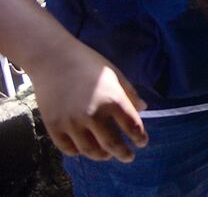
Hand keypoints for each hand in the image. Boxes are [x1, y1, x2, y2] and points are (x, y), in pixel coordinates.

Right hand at [25, 40, 147, 162]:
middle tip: (129, 157)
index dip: (139, 137)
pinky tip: (85, 149)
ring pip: (90, 150)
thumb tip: (144, 109)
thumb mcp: (115, 75)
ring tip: (107, 155)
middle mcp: (93, 115)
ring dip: (102, 155)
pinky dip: (78, 152)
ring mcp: (72, 122)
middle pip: (112, 144)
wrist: (53, 59)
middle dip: (123, 154)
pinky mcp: (54, 126)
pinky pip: (69, 148)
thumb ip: (130, 94)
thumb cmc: (89, 63)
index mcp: (113, 100)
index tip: (142, 142)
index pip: (132, 127)